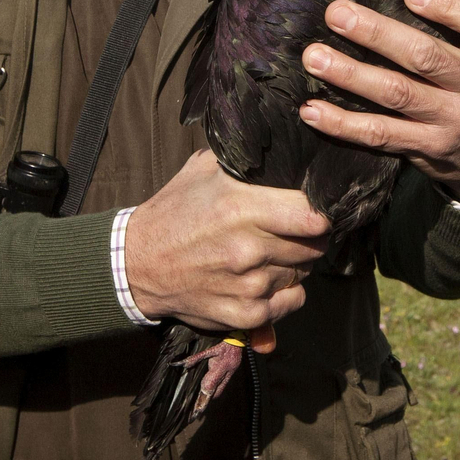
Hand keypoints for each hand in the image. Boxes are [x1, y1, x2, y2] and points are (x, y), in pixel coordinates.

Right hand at [125, 150, 329, 329]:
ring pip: (303, 272)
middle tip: (297, 229)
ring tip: (273, 251)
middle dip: (312, 236)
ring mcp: (248, 285)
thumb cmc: (174, 211)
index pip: (313, 215)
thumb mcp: (204, 170)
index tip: (316, 208)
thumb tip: (283, 145)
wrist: (137, 264)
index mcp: (242, 209)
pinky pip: (291, 302)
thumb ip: (245, 158)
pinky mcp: (243, 314)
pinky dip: (287, 292)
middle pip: (315, 245)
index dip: (322, 211)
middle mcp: (249, 249)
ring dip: (296, 263)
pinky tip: (268, 277)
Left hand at [298, 0, 459, 206]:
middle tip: (337, 14)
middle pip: (425, 57)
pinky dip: (343, 124)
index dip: (448, 7)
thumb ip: (459, 28)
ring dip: (351, 75)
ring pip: (396, 94)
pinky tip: (312, 110)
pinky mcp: (428, 149)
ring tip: (315, 58)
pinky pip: (381, 134)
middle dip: (377, 34)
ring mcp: (454, 122)